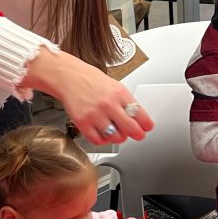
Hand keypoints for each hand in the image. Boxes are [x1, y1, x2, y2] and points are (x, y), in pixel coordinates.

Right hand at [21, 48, 153, 144]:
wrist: (70, 77)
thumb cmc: (92, 81)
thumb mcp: (116, 86)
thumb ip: (127, 102)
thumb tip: (139, 118)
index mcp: (120, 94)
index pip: (140, 114)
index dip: (146, 124)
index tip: (147, 127)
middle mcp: (109, 104)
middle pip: (131, 128)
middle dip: (138, 134)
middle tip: (138, 135)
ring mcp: (95, 114)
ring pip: (116, 137)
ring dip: (119, 138)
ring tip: (118, 133)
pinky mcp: (82, 122)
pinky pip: (98, 140)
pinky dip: (103, 141)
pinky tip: (104, 134)